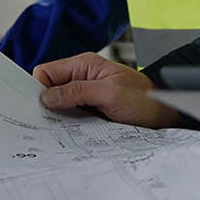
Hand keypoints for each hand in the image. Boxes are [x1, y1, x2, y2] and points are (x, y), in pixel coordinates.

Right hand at [34, 52, 179, 128]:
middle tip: (40, 123)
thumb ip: (78, 92)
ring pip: (57, 105)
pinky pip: (68, 117)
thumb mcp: (110, 93)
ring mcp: (84, 96)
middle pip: (48, 89)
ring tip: (54, 130)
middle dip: (44, 105)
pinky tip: (66, 134)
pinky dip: (65, 125)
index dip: (37, 88)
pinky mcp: (89, 111)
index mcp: (84, 65)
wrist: (164, 116)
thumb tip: (46, 96)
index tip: (35, 107)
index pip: (46, 72)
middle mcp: (81, 78)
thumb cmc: (144, 99)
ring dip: (55, 117)